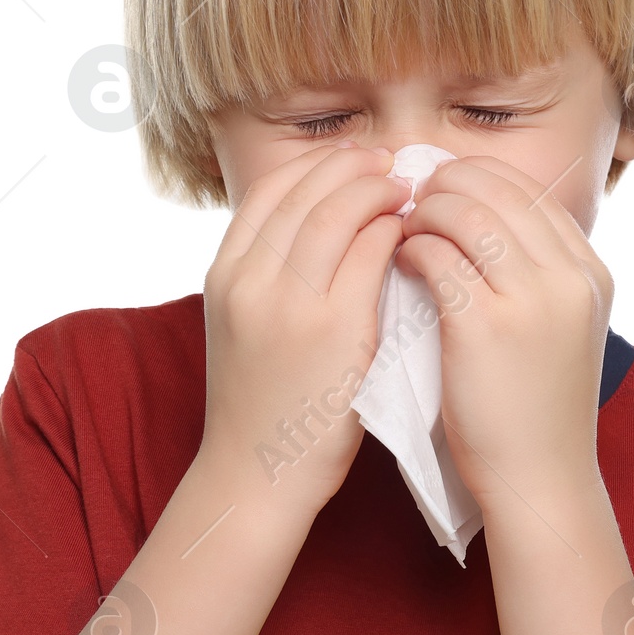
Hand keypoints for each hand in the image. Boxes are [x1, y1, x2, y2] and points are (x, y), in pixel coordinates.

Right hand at [198, 143, 411, 510]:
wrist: (256, 474)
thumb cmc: (260, 404)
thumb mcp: (241, 325)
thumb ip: (266, 274)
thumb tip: (313, 224)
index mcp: (224, 274)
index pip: (269, 189)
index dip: (316, 165)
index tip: (349, 160)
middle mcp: (250, 279)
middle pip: (306, 191)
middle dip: (354, 168)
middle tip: (389, 165)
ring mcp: (290, 303)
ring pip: (339, 212)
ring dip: (379, 191)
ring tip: (406, 192)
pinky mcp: (334, 329)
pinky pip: (370, 254)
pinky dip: (393, 232)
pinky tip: (409, 234)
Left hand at [394, 155, 611, 507]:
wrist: (539, 479)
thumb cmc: (536, 409)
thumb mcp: (561, 329)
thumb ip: (539, 276)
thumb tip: (484, 220)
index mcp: (590, 271)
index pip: (529, 189)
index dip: (477, 176)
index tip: (443, 187)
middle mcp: (570, 276)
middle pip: (497, 189)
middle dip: (445, 184)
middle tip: (410, 200)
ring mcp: (532, 299)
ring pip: (465, 212)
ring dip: (424, 212)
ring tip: (402, 229)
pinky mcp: (486, 326)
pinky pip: (438, 256)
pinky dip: (411, 248)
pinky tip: (400, 261)